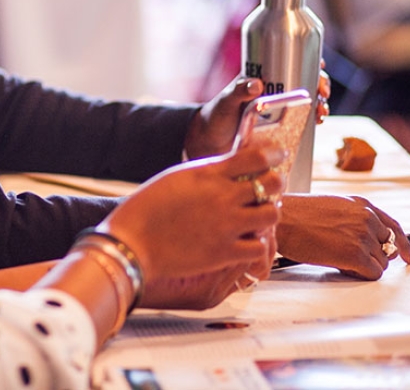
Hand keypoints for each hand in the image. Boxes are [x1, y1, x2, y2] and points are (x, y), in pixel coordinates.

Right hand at [101, 145, 283, 307]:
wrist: (132, 243)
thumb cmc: (146, 209)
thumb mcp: (176, 178)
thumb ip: (207, 173)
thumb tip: (231, 170)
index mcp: (207, 173)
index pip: (257, 156)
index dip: (274, 155)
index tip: (277, 156)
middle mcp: (222, 196)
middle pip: (273, 183)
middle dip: (274, 184)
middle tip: (267, 189)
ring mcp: (226, 225)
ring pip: (272, 214)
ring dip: (268, 214)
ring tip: (256, 217)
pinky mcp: (225, 253)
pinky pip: (260, 248)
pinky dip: (257, 244)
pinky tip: (245, 242)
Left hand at [186, 66, 330, 158]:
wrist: (208, 143)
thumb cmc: (215, 116)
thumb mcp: (226, 101)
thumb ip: (238, 90)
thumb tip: (257, 83)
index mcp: (262, 80)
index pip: (289, 64)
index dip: (308, 61)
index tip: (320, 64)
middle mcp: (273, 93)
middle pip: (304, 82)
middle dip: (320, 84)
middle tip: (322, 92)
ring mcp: (278, 111)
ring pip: (307, 102)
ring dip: (320, 103)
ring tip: (322, 111)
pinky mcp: (280, 130)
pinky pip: (302, 122)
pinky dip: (313, 121)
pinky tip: (318, 123)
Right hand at [277, 194, 409, 278]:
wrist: (279, 220)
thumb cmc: (295, 215)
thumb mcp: (331, 206)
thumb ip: (355, 219)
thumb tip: (372, 242)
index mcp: (362, 205)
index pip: (393, 227)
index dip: (403, 245)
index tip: (407, 257)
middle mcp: (367, 218)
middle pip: (387, 248)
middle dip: (372, 256)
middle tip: (350, 258)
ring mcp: (363, 236)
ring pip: (380, 263)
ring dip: (363, 266)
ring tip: (336, 257)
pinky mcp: (356, 255)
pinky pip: (373, 273)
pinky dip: (360, 274)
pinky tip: (339, 265)